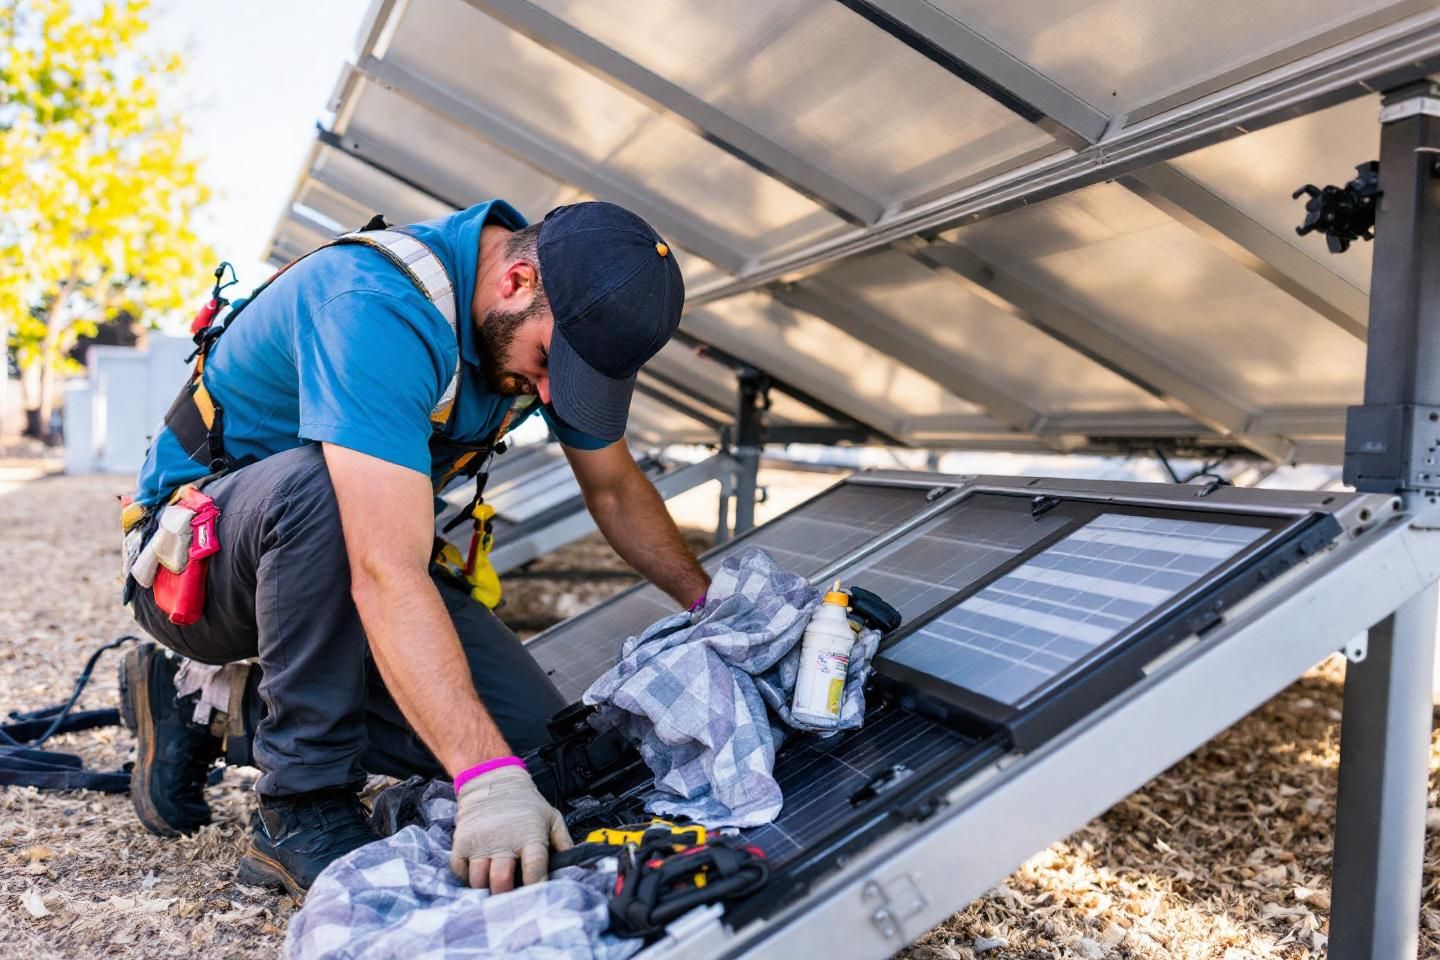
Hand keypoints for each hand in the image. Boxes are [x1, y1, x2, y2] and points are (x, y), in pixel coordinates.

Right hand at [451, 766, 572, 891]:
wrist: (493, 781)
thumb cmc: (525, 803)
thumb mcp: (551, 817)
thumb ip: (563, 842)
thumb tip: (577, 866)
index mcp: (529, 836)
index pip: (534, 868)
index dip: (536, 885)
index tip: (536, 894)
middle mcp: (503, 842)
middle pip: (501, 881)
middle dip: (507, 895)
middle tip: (511, 896)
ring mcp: (480, 843)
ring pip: (479, 880)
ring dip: (486, 887)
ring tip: (494, 883)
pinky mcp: (461, 843)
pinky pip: (460, 871)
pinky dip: (467, 877)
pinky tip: (479, 871)